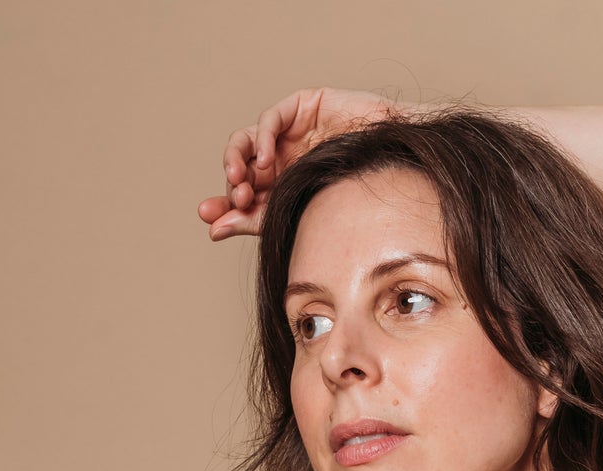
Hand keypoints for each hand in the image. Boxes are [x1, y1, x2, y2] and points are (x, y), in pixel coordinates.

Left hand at [197, 86, 405, 241]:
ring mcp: (290, 133)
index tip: (209, 219)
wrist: (393, 169)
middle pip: (240, 167)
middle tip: (237, 200)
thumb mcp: (296, 213)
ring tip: (243, 183)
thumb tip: (211, 231)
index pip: (243, 194)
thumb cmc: (353, 195)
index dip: (224, 205)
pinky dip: (261, 141)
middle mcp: (282, 159)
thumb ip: (254, 221)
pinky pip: (268, 121)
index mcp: (282, 187)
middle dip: (233, 185)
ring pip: (246, 141)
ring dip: (237, 162)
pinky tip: (266, 163)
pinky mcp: (300, 107)